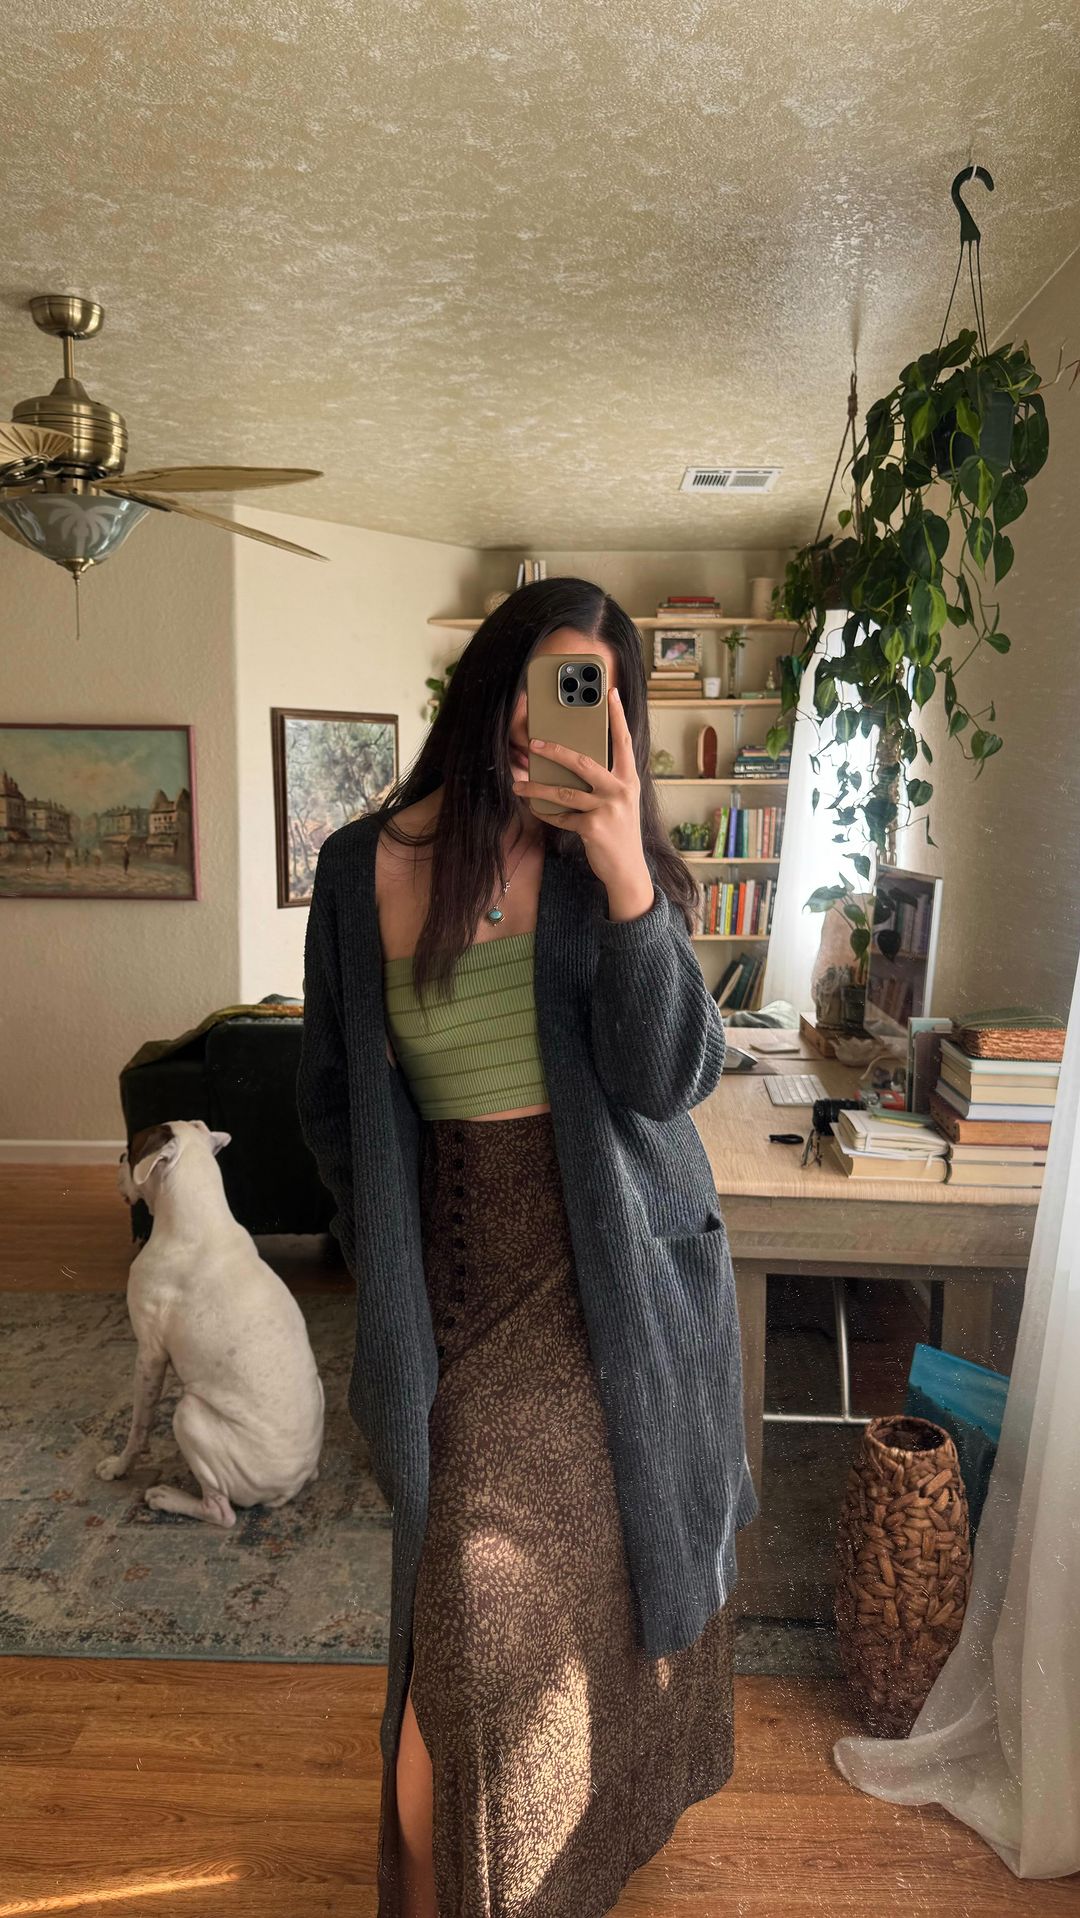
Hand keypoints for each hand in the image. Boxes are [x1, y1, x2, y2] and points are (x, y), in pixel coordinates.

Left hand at [511, 687, 651, 908]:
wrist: (628, 870)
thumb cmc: (620, 832)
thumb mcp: (619, 802)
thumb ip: (604, 782)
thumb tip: (571, 762)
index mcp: (629, 779)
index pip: (624, 741)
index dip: (617, 716)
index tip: (610, 692)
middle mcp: (621, 790)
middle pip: (583, 762)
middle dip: (555, 750)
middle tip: (533, 741)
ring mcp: (608, 809)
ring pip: (564, 791)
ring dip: (537, 787)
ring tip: (518, 783)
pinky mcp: (593, 828)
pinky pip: (561, 816)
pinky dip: (545, 813)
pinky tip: (534, 809)